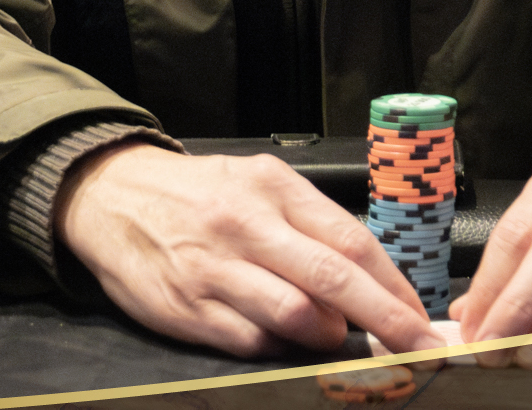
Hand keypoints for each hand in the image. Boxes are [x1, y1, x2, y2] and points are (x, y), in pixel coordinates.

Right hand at [55, 143, 444, 358]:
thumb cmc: (196, 193)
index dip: (394, 286)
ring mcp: (215, 270)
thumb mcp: (257, 182)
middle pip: (333, 281)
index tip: (421, 316)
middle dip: (387, 321)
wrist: (110, 195)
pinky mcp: (188, 308)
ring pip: (296, 317)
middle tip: (421, 348)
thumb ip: (309, 225)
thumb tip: (369, 279)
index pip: (350, 241)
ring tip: (336, 337)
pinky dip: (280, 348)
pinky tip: (286, 341)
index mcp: (272, 188)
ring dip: (330, 338)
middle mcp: (246, 226)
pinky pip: (252, 342)